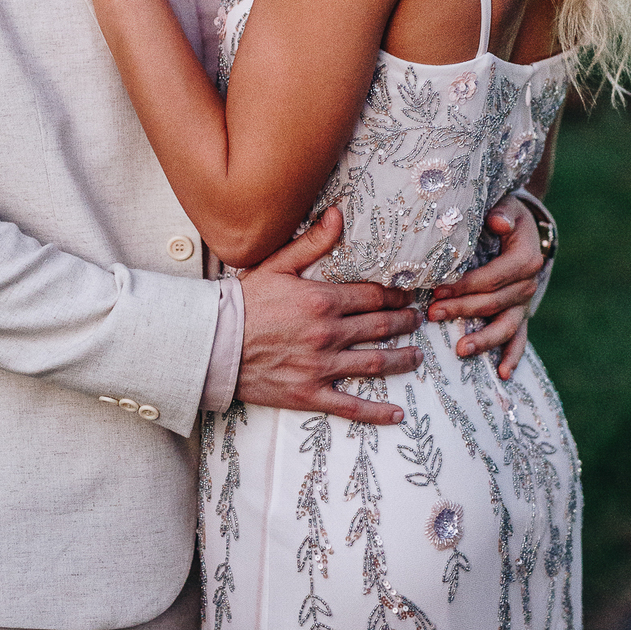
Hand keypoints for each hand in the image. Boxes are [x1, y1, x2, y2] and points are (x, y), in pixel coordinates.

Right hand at [236, 207, 421, 424]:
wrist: (212, 344)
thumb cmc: (242, 303)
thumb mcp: (275, 265)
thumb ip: (311, 242)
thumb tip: (338, 215)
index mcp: (321, 300)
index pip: (373, 296)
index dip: (395, 295)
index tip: (407, 295)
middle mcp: (327, 334)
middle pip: (380, 327)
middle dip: (405, 322)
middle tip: (418, 320)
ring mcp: (320, 367)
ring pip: (375, 363)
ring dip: (402, 359)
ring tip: (416, 357)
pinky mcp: (310, 394)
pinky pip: (351, 406)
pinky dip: (377, 412)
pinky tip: (396, 414)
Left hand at [427, 196, 543, 380]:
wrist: (519, 226)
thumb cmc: (503, 214)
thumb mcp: (504, 205)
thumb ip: (500, 213)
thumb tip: (498, 221)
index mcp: (525, 258)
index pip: (492, 277)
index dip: (465, 285)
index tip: (438, 290)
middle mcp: (528, 283)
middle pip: (493, 303)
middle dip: (462, 310)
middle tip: (432, 314)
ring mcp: (524, 302)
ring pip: (506, 326)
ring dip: (484, 339)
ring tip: (461, 349)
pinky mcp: (518, 314)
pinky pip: (519, 338)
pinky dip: (513, 356)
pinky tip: (501, 374)